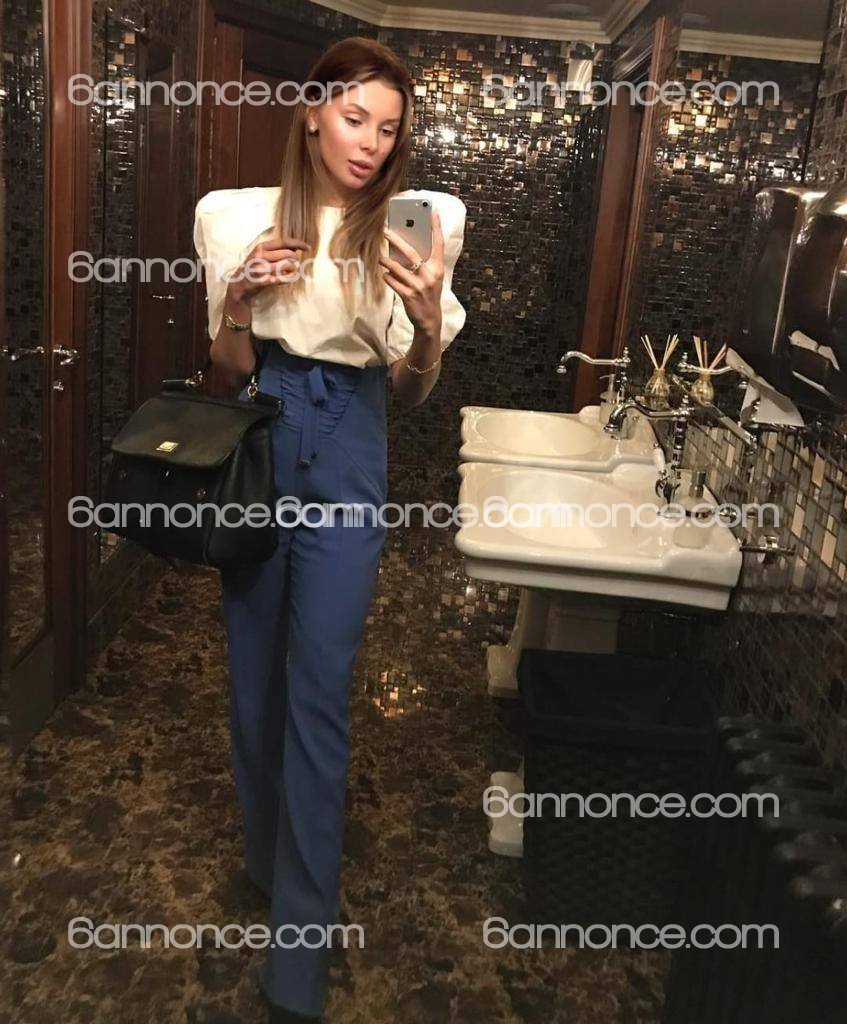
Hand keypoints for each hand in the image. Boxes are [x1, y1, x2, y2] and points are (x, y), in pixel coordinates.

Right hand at [228, 236, 310, 302]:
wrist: (239, 284)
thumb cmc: (254, 267)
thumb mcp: (262, 255)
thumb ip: (278, 251)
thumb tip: (298, 250)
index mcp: (261, 247)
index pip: (284, 242)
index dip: (298, 243)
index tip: (307, 247)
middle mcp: (260, 256)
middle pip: (288, 254)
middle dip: (295, 259)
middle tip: (293, 264)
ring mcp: (260, 269)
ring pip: (287, 266)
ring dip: (293, 270)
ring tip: (290, 272)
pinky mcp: (262, 281)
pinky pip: (283, 279)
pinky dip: (289, 278)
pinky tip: (290, 278)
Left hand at [381, 209, 444, 337]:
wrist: (430, 320)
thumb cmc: (429, 294)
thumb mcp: (433, 277)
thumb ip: (424, 263)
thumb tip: (406, 247)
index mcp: (438, 268)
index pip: (438, 243)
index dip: (436, 227)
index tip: (432, 211)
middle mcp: (430, 275)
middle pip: (411, 253)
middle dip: (397, 241)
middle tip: (386, 232)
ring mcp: (419, 286)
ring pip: (398, 268)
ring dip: (387, 261)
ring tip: (381, 257)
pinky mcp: (408, 296)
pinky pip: (393, 282)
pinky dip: (387, 277)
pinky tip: (384, 274)